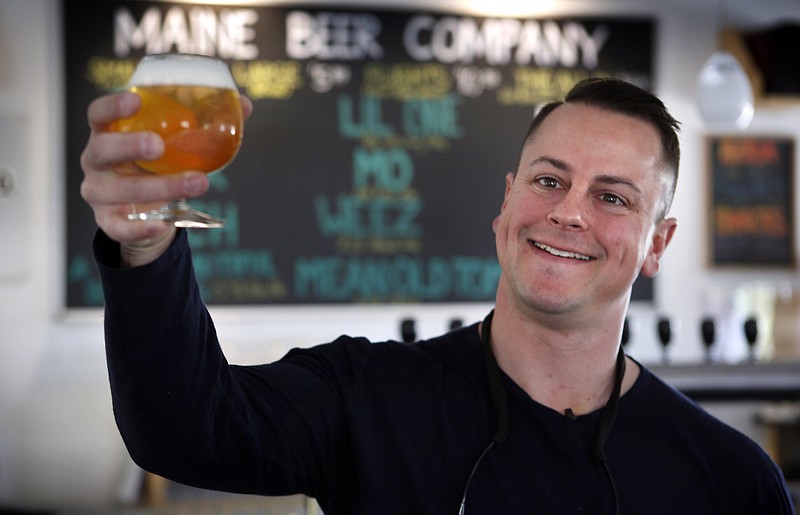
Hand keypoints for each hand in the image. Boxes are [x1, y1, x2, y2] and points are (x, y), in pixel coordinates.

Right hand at [80, 92, 252, 266]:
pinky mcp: (108, 221)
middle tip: (159, 146)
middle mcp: (96, 161)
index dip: (112, 106)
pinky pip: (119, 227)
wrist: (150, 212)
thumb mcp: (177, 144)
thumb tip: (244, 106)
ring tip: (197, 183)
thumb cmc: (160, 166)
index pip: (99, 113)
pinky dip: (140, 228)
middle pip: (103, 149)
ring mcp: (99, 192)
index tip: (135, 101)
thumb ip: (206, 122)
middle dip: (130, 146)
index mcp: (109, 133)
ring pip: (120, 191)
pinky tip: (162, 224)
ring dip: (158, 187)